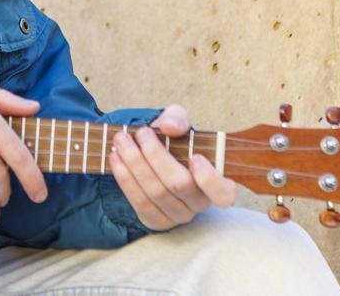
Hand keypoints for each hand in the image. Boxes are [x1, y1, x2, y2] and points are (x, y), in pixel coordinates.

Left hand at [107, 104, 236, 230]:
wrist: (151, 157)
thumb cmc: (172, 141)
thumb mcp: (177, 122)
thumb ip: (177, 118)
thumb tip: (169, 127)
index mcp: (216, 182)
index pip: (223, 193)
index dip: (210, 179)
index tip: (195, 157)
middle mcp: (200, 203)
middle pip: (179, 184)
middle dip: (155, 156)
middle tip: (140, 132)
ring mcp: (178, 215)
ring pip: (156, 193)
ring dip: (134, 164)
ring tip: (120, 141)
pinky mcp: (156, 220)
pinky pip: (140, 202)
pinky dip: (125, 178)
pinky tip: (116, 159)